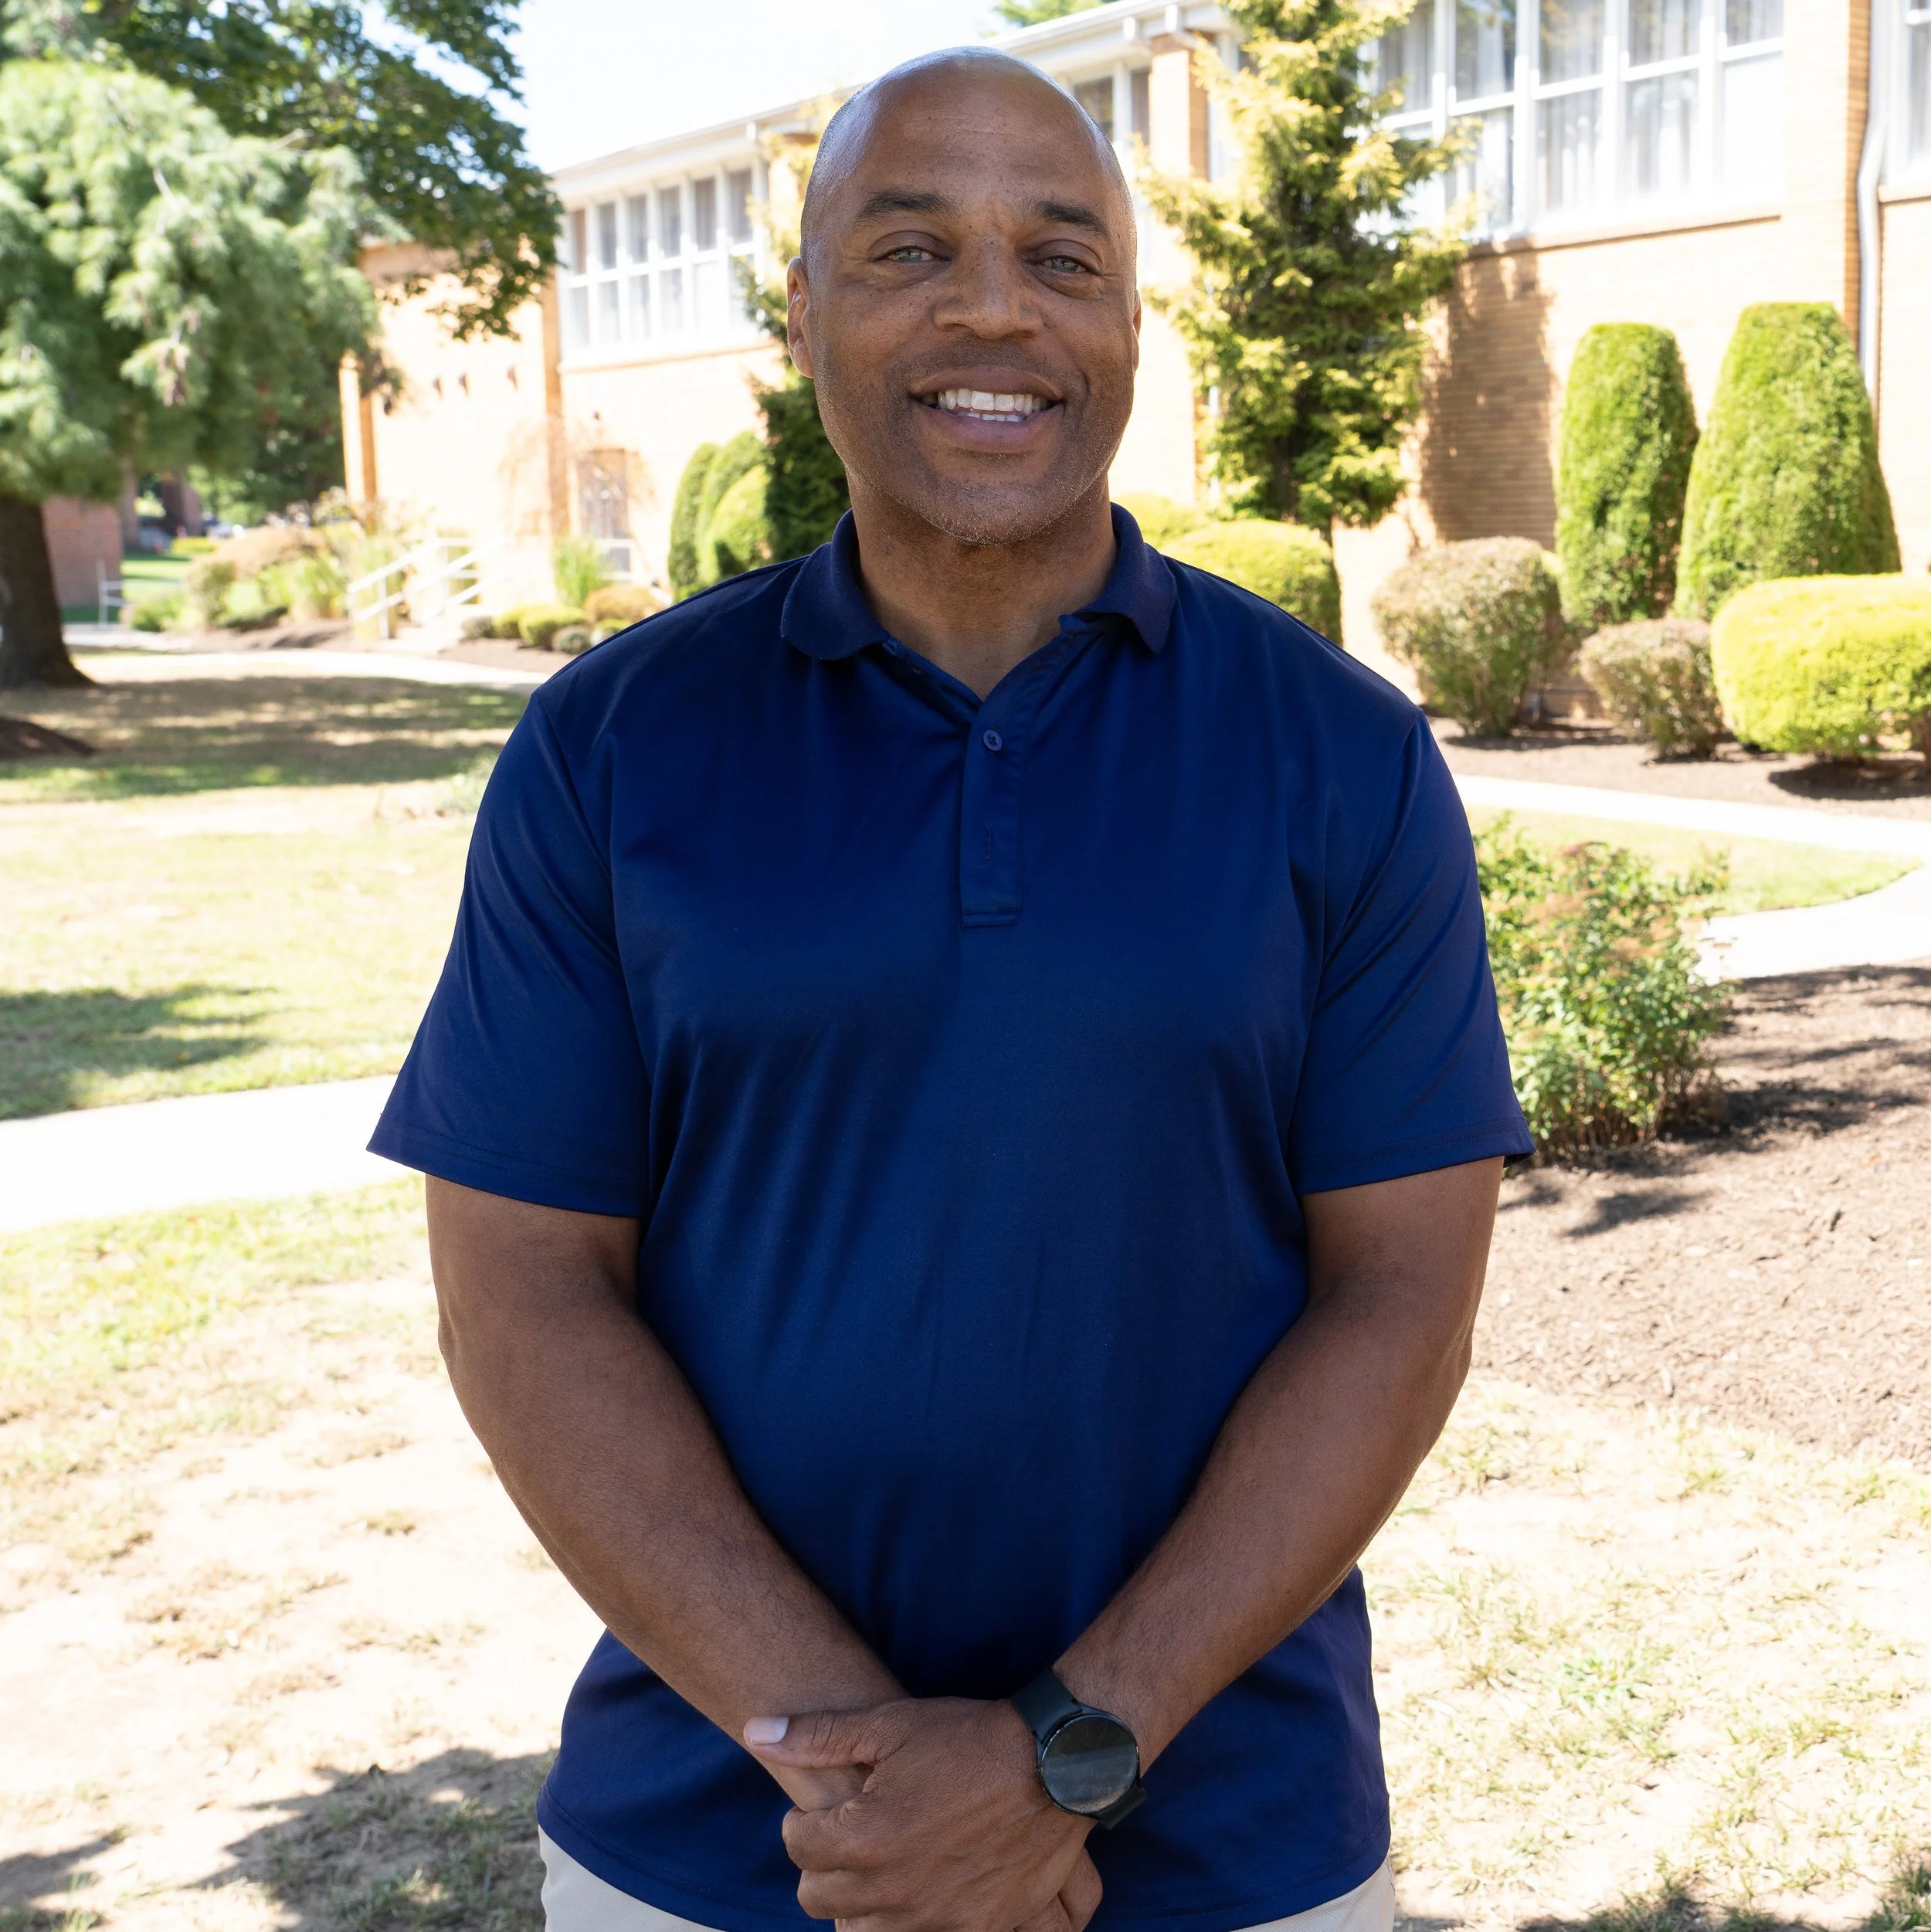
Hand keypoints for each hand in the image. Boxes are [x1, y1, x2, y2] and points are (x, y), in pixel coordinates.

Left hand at [745, 1697, 1101, 1931]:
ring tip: (880, 1863)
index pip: (796, 1846)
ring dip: (857, 1901)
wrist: (1053, 1767)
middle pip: (817, 1896)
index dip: (803, 1822)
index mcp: (863, 1839)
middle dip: (823, 1863)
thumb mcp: (889, 1724)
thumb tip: (756, 1732)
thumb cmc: (968, 1740)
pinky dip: (904, 1920)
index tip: (825, 1807)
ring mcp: (931, 1920)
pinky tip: (917, 1885)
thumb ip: (817, 1735)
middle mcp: (890, 1891)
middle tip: (849, 1834)